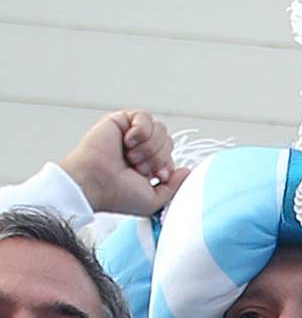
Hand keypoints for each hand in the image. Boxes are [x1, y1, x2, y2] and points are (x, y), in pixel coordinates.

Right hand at [57, 111, 179, 216]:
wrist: (97, 183)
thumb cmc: (119, 195)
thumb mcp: (155, 200)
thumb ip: (175, 187)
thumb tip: (188, 170)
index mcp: (149, 166)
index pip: (171, 156)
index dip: (167, 165)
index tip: (157, 176)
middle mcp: (141, 149)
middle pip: (168, 141)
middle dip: (158, 157)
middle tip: (139, 168)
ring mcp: (131, 134)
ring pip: (160, 129)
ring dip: (149, 147)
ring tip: (132, 157)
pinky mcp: (121, 120)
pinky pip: (144, 117)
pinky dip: (140, 131)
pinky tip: (127, 142)